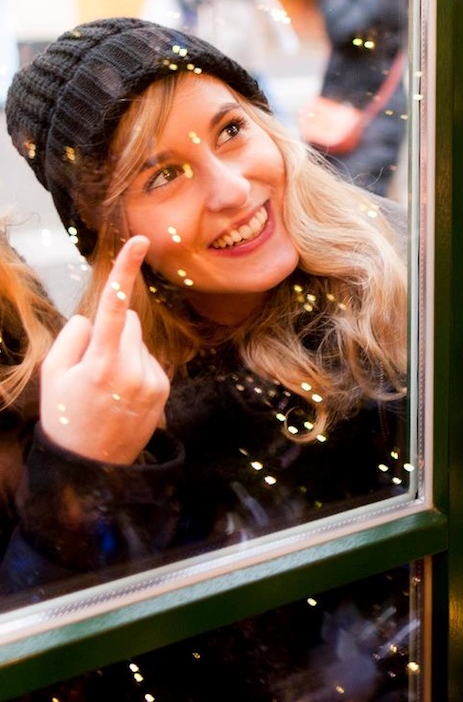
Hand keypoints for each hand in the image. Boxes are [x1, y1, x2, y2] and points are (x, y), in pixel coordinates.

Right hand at [40, 236, 169, 464]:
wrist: (90, 466)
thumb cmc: (65, 415)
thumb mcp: (53, 375)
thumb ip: (72, 338)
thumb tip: (93, 318)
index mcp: (101, 362)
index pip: (115, 307)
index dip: (126, 272)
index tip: (140, 242)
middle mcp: (133, 368)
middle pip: (128, 324)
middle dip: (112, 335)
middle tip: (91, 370)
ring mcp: (152, 379)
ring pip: (139, 343)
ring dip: (124, 354)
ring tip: (106, 388)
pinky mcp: (164, 388)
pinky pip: (149, 361)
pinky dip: (135, 369)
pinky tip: (121, 395)